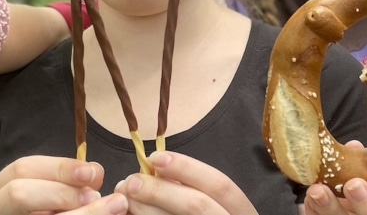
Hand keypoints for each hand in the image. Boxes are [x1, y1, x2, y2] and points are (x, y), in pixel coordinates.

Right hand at [0, 155, 129, 214]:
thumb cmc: (35, 211)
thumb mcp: (43, 192)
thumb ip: (65, 181)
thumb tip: (94, 173)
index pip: (23, 169)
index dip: (59, 168)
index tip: (92, 173)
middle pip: (20, 195)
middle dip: (62, 193)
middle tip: (97, 195)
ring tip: (110, 209)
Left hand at [114, 151, 257, 214]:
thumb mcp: (210, 205)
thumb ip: (189, 189)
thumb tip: (155, 169)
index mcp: (241, 212)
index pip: (219, 184)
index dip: (187, 168)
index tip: (155, 158)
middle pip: (197, 206)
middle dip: (161, 191)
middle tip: (131, 182)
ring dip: (147, 210)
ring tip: (125, 199)